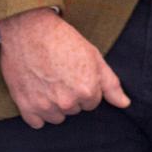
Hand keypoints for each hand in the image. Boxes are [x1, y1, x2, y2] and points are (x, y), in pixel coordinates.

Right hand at [0, 8, 129, 128]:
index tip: (74, 72)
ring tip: (48, 81)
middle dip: (70, 96)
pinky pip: (37, 122)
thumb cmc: (62, 39)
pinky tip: (36, 92)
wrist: (29, 29)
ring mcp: (45, 106)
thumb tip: (124, 104)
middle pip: (75, 110)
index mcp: (87, 91)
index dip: (84, 86)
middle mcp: (67, 102)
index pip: (92, 102)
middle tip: (60, 74)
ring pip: (57, 117)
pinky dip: (37, 112)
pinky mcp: (26, 106)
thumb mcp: (94, 56)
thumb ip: (111, 84)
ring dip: (54, 105)